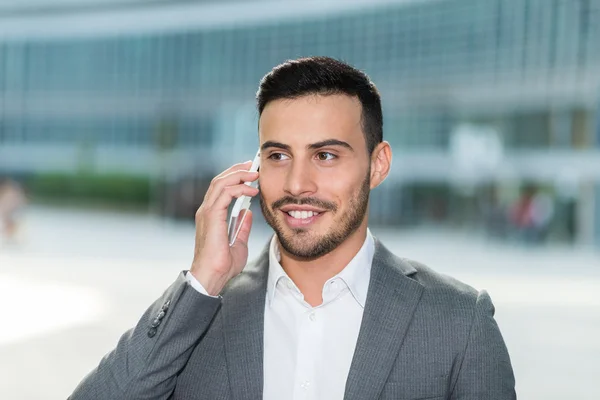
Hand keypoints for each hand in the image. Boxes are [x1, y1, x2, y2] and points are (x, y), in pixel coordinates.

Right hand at [190, 161, 258, 294]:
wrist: (212, 277)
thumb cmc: (223, 265)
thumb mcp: (239, 243)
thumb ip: (242, 227)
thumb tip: (248, 214)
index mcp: (211, 216)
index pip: (221, 188)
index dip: (235, 177)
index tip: (250, 173)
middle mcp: (206, 211)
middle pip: (220, 181)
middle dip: (237, 170)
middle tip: (253, 165)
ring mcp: (207, 212)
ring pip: (221, 183)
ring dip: (239, 175)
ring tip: (254, 173)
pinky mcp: (211, 216)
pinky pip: (225, 194)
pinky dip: (239, 188)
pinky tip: (252, 190)